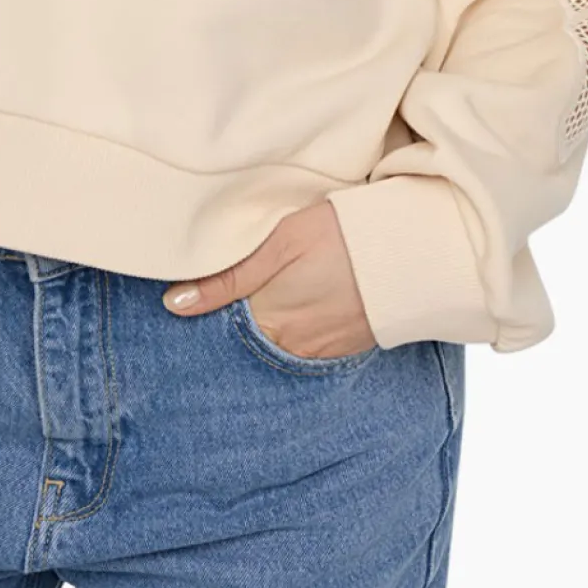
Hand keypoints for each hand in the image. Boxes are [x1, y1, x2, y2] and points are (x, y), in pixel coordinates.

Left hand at [161, 198, 376, 357]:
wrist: (413, 253)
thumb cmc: (342, 236)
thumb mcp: (280, 242)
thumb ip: (228, 277)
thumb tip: (175, 304)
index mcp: (268, 319)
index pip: (222, 325)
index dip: (212, 307)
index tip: (200, 295)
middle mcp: (290, 345)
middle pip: (249, 336)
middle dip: (240, 317)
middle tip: (244, 287)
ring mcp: (320, 351)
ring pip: (278, 341)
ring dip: (273, 321)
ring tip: (281, 289)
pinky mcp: (344, 348)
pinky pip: (308, 344)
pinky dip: (300, 327)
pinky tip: (306, 301)